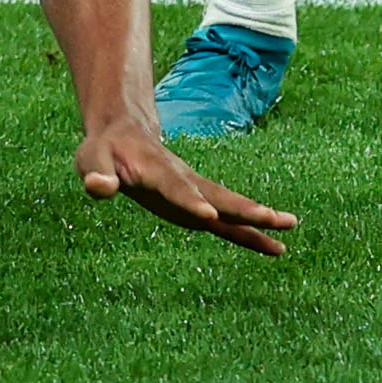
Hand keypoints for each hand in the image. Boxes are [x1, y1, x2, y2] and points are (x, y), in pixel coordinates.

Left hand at [76, 115, 293, 256]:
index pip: (176, 188)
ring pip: (230, 206)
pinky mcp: (198, 207)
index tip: (209, 217)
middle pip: (218, 195)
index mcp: (157, 170)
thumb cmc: (104, 150)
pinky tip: (276, 249)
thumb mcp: (90, 158)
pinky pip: (228, 223)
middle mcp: (184, 179)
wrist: (124, 133)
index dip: (190, 202)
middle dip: (244, 209)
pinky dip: (251, 235)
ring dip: (258, 217)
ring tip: (290, 225)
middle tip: (274, 218)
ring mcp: (195, 192)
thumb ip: (95, 173)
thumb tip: (98, 187)